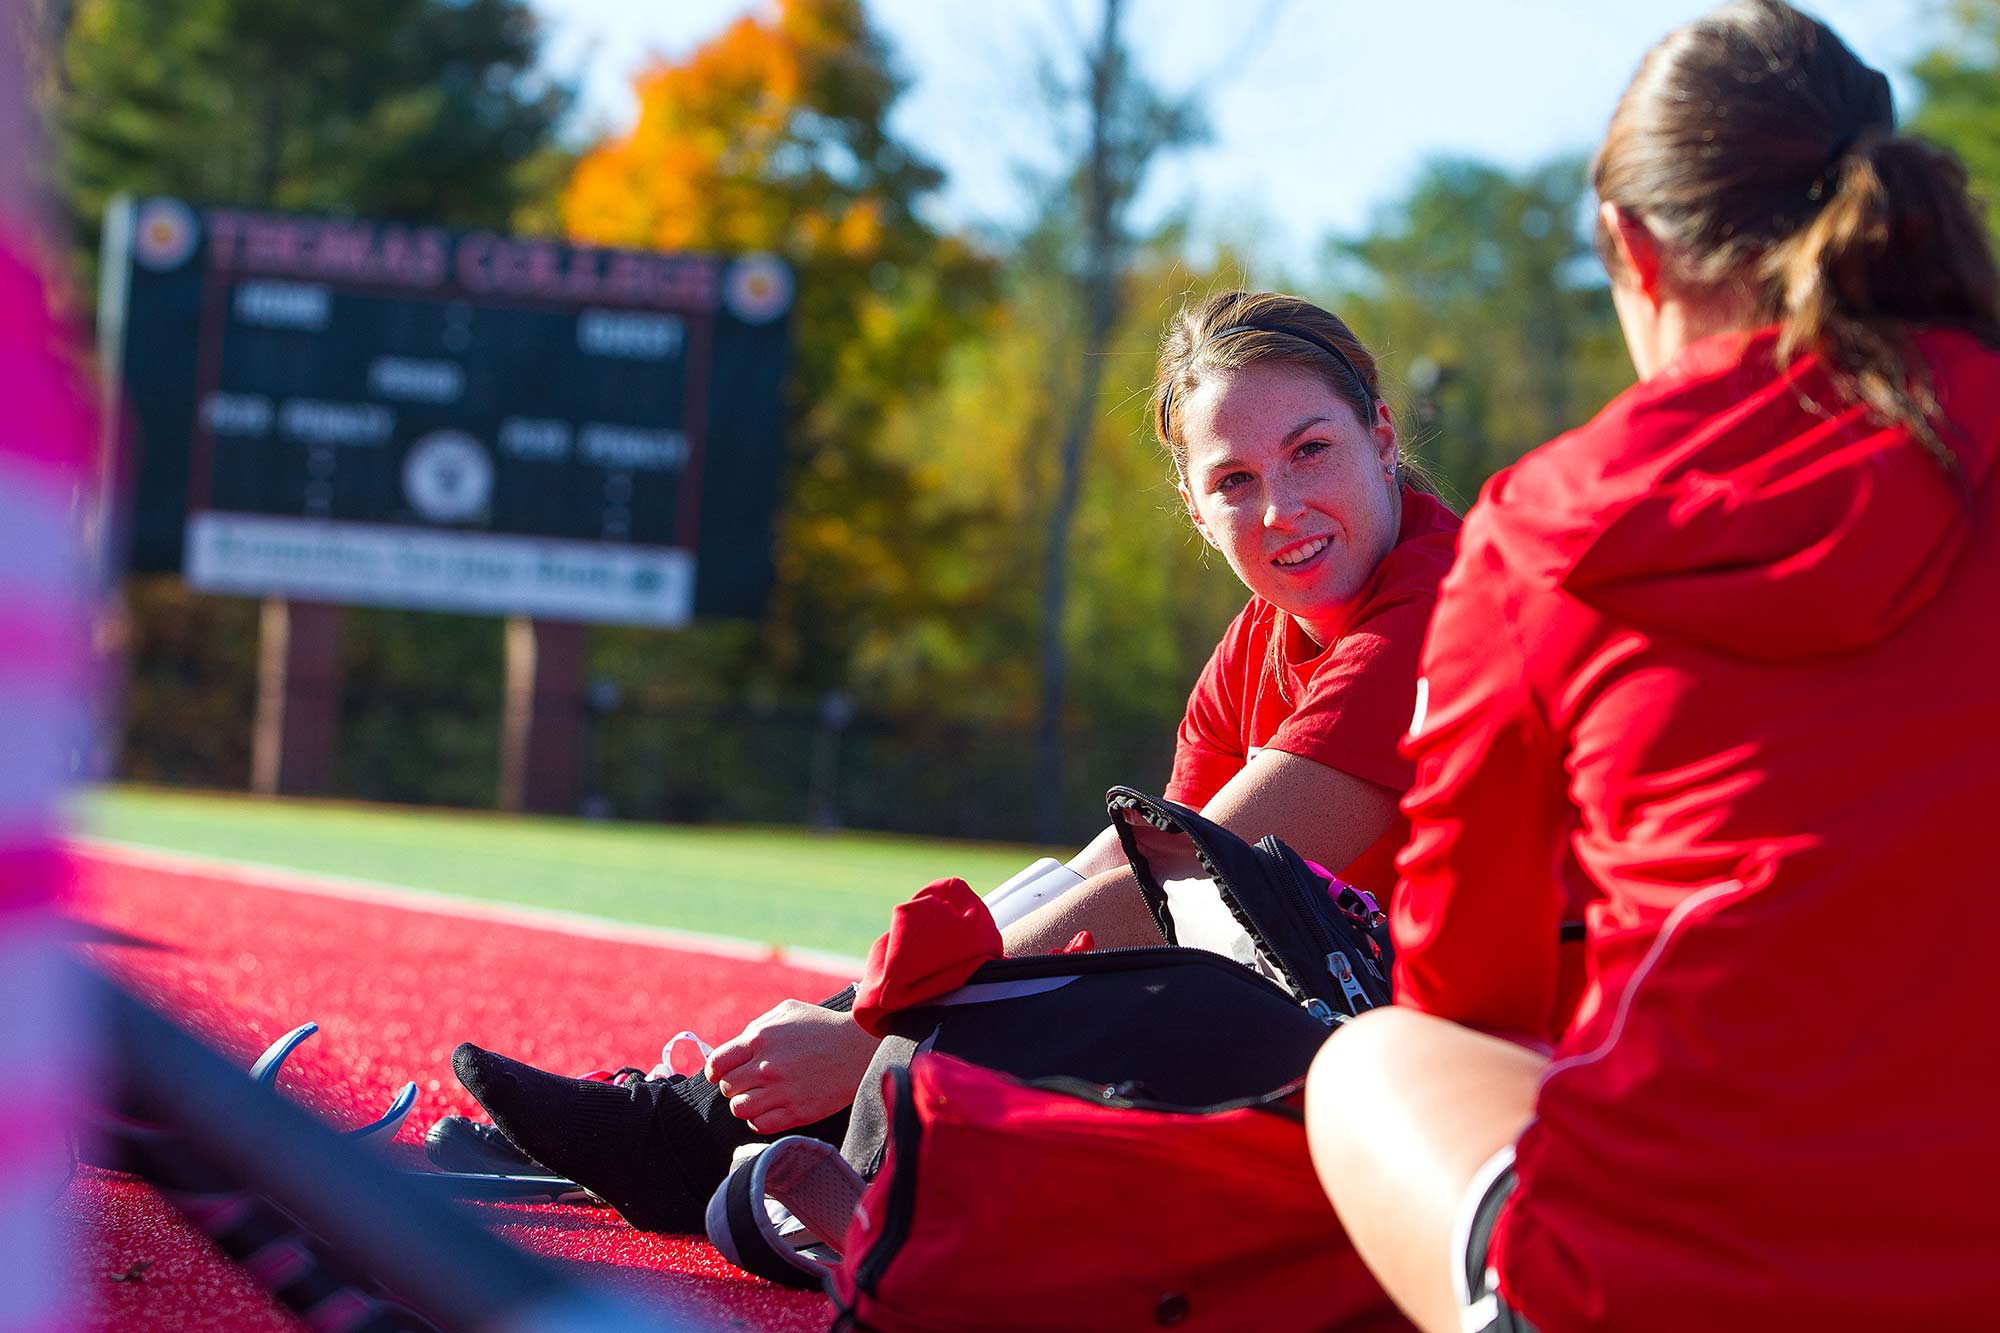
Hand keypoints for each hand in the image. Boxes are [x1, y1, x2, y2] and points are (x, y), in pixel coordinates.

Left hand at [705, 998, 879, 1133]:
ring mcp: (782, 1091)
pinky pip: (760, 1125)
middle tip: (747, 1083)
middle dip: (733, 1086)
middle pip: (727, 1088)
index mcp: (760, 1039)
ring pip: (739, 1109)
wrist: (859, 1048)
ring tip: (757, 1098)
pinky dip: (759, 1120)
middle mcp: (767, 1067)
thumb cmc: (822, 1026)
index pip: (718, 1063)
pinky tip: (770, 1109)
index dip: (715, 1071)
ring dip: (744, 1104)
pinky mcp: (797, 1112)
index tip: (720, 1074)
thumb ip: (757, 1026)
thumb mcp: (787, 1011)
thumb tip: (736, 1047)